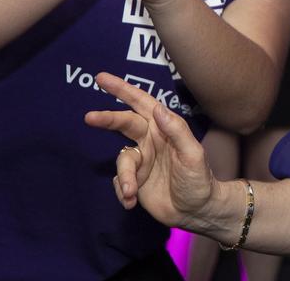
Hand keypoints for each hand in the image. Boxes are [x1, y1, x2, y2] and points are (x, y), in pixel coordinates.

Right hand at [85, 72, 219, 228]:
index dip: (123, 89)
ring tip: (130, 191)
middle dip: (107, 119)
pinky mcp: (133, 180)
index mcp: (163, 129)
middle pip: (124, 123)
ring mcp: (141, 161)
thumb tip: (158, 108)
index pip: (142, 104)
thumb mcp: (193, 154)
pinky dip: (123, 192)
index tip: (101, 78)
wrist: (196, 211)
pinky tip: (132, 201)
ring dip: (124, 176)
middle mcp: (150, 140)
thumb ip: (177, 131)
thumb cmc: (199, 179)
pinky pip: (119, 181)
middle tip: (90, 118)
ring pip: (122, 161)